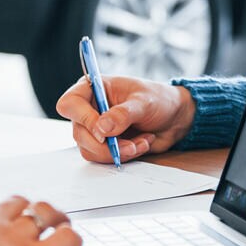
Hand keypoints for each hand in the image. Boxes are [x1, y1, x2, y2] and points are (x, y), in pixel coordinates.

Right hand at [57, 75, 195, 162]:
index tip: (104, 130)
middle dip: (106, 144)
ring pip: (89, 149)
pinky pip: (102, 158)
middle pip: (79, 133)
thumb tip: (101, 128)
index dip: (83, 119)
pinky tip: (141, 144)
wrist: (174, 118)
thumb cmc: (159, 100)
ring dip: (118, 151)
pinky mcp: (104, 144)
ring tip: (142, 142)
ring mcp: (95, 128)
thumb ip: (123, 114)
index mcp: (94, 88)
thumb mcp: (145, 102)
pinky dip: (123, 156)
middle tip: (131, 145)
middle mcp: (90, 108)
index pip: (70, 104)